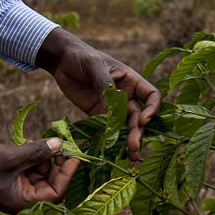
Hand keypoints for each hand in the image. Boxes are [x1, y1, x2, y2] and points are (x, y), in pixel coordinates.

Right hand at [0, 135, 79, 213]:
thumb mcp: (10, 156)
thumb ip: (36, 151)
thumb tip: (59, 144)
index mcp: (21, 202)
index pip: (55, 193)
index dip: (67, 174)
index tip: (75, 154)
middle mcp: (20, 197)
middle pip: (49, 182)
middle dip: (57, 162)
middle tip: (64, 141)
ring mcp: (13, 186)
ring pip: (39, 172)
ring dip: (45, 155)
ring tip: (49, 137)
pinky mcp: (7, 175)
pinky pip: (27, 166)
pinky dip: (32, 154)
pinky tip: (32, 139)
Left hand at [35, 28, 161, 160]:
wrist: (62, 61)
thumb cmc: (82, 57)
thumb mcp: (93, 65)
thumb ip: (103, 83)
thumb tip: (110, 105)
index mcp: (131, 80)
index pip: (151, 96)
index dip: (152, 108)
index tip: (142, 119)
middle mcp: (126, 95)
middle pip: (138, 116)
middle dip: (138, 132)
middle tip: (134, 148)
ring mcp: (112, 106)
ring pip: (125, 126)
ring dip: (128, 140)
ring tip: (130, 157)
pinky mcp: (97, 114)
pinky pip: (107, 128)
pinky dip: (111, 140)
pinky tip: (112, 151)